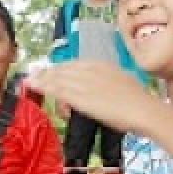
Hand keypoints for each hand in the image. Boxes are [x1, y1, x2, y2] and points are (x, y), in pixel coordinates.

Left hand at [28, 60, 158, 134]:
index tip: (50, 71)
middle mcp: (90, 70)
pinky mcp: (80, 97)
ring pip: (57, 78)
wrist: (143, 109)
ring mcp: (84, 83)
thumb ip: (107, 80)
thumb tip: (101, 85)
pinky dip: (44, 87)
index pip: (74, 64)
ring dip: (41, 79)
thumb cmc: (138, 100)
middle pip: (63, 69)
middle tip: (33, 75)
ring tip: (29, 81)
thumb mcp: (122, 81)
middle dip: (47, 72)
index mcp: (101, 65)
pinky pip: (58, 90)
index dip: (60, 68)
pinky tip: (34, 86)